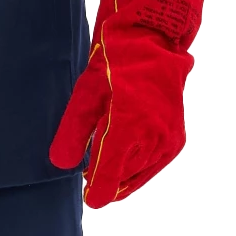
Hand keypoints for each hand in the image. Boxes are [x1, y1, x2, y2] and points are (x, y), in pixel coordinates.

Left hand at [49, 0, 208, 208]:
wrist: (151, 39)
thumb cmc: (114, 62)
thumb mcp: (84, 95)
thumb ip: (72, 134)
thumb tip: (61, 165)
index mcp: (128, 129)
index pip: (107, 179)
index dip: (94, 191)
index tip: (85, 196)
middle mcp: (152, 139)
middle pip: (123, 181)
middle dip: (105, 181)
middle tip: (88, 176)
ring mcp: (167, 139)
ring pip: (138, 175)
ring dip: (121, 175)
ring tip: (103, 164)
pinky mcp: (174, 138)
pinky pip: (152, 165)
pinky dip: (137, 167)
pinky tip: (122, 159)